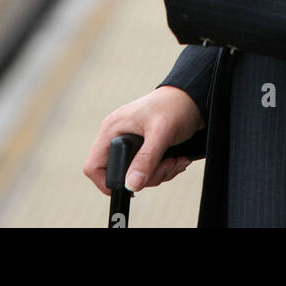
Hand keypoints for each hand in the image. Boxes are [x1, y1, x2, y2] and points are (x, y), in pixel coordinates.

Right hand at [83, 87, 204, 193]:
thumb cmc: (175, 105)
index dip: (105, 182)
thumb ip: (146, 159)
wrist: (192, 98)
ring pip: (135, 176)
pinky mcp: (143, 148)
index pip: (93, 166)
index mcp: (112, 129)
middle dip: (147, 177)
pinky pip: (146, 170)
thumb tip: (131, 184)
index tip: (129, 187)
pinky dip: (163, 170)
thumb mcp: (161, 133)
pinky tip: (176, 158)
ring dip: (159, 174)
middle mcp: (117, 136)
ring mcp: (130, 143)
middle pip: (119, 175)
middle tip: (167, 165)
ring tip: (175, 160)